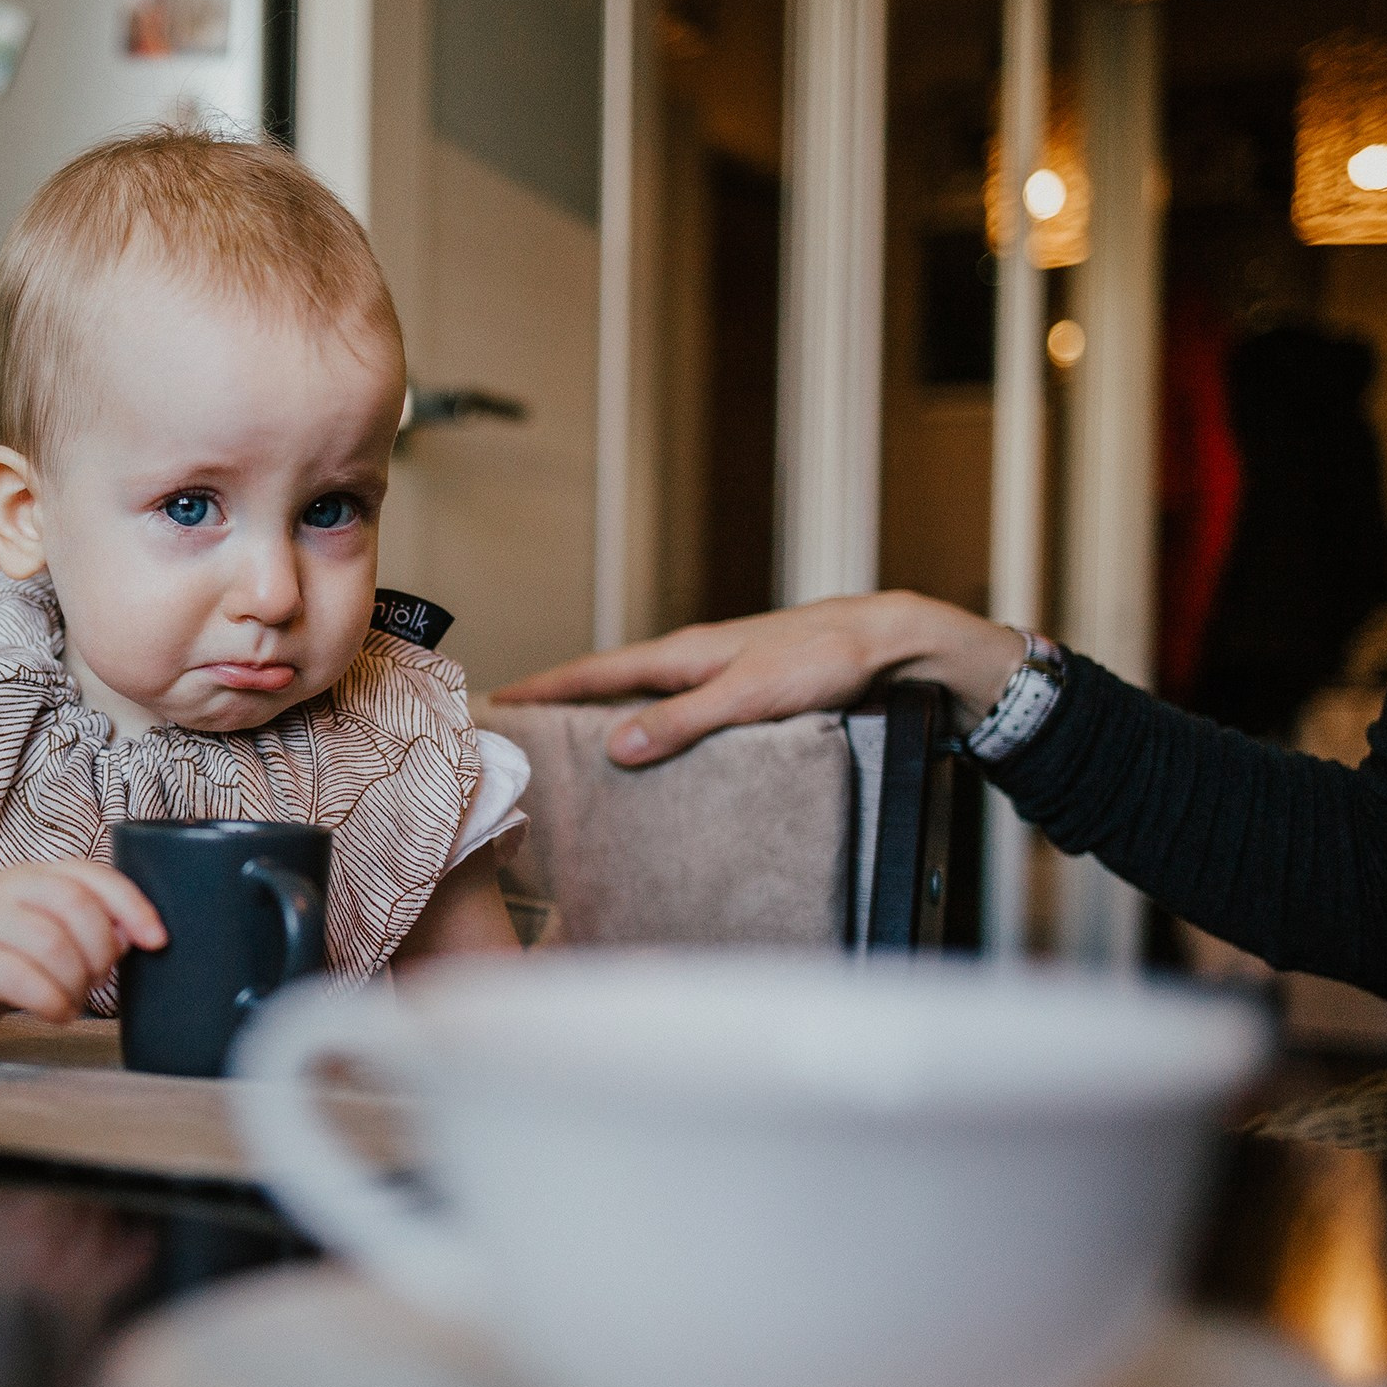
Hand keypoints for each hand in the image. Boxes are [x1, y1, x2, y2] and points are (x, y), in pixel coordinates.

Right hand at [0, 861, 166, 1036]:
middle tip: (99, 979)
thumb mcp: (54, 932)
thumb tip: (136, 934)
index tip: (157, 940)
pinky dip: (53, 1002)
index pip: (95, 877)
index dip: (133, 906)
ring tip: (74, 999)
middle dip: (102, 950)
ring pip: (52, 944)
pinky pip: (23, 980)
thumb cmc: (10, 957)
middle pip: (77, 906)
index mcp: (39, 874)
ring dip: (77, 982)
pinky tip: (56, 1012)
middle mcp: (9, 886)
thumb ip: (94, 927)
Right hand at [493, 591, 1023, 766]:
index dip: (544, 687)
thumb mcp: (750, 696)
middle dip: (558, 698)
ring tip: (564, 737)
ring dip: (600, 711)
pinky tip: (648, 742)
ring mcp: (714, 670)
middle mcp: (691, 658)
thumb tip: (617, 745)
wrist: (887, 640)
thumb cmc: (824, 659)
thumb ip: (685, 720)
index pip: (594, 672)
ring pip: (640, 693)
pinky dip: (644, 720)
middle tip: (515, 722)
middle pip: (608, 681)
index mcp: (683, 654)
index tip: (499, 700)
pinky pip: (673, 704)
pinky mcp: (739, 686)